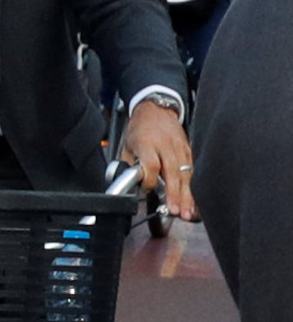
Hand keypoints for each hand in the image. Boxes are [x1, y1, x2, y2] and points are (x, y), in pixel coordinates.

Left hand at [121, 99, 196, 219]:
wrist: (156, 110)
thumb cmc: (140, 129)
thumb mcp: (127, 144)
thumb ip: (128, 164)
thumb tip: (128, 184)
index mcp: (147, 143)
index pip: (152, 164)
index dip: (150, 179)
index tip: (147, 189)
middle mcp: (166, 146)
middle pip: (173, 172)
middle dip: (175, 194)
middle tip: (175, 210)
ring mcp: (180, 148)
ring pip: (186, 174)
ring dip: (187, 195)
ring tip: (186, 212)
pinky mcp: (189, 151)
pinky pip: (193, 171)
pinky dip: (193, 187)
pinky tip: (194, 201)